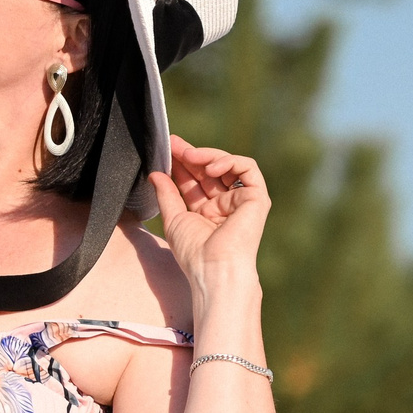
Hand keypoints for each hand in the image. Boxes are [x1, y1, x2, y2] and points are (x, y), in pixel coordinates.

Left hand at [147, 136, 268, 296]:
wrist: (213, 268)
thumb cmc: (194, 252)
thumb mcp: (174, 218)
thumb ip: (167, 194)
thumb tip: (155, 173)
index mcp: (207, 211)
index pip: (195, 180)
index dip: (182, 164)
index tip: (168, 149)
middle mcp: (225, 204)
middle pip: (210, 170)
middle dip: (192, 154)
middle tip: (174, 144)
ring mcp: (242, 200)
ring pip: (229, 165)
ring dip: (208, 155)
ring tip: (189, 155)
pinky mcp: (257, 198)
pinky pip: (248, 168)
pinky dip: (230, 161)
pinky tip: (211, 167)